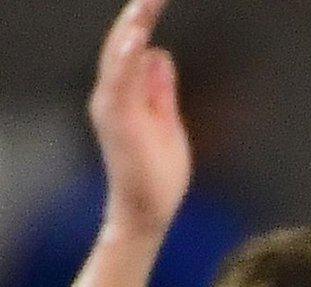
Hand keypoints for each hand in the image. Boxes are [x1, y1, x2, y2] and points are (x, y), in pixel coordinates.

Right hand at [90, 0, 188, 239]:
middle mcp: (111, 95)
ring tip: (145, 3)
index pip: (133, 47)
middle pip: (122, 45)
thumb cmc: (156, 172)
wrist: (146, 210)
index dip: (143, 21)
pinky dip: (126, 59)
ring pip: (117, 58)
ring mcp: (111, 107)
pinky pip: (120, 84)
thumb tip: (158, 54)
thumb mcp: (166, 120)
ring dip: (131, 28)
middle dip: (138, 16)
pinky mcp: (117, 121)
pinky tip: (137, 39)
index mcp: (124, 94)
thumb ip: (160, 89)